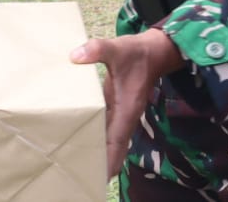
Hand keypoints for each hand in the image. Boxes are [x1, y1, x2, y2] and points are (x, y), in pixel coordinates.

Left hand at [70, 30, 185, 178]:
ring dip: (96, 149)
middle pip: (112, 147)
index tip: (99, 178)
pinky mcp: (115, 106)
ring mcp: (120, 113)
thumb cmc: (137, 53)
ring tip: (74, 159)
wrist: (153, 51)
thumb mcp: (118, 48)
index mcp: (127, 110)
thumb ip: (98, 50)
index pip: (117, 143)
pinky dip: (94, 133)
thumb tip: (75, 56)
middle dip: (99, 162)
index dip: (109, 161)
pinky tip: (77, 135)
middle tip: (78, 171)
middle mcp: (124, 116)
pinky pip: (104, 126)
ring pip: (108, 139)